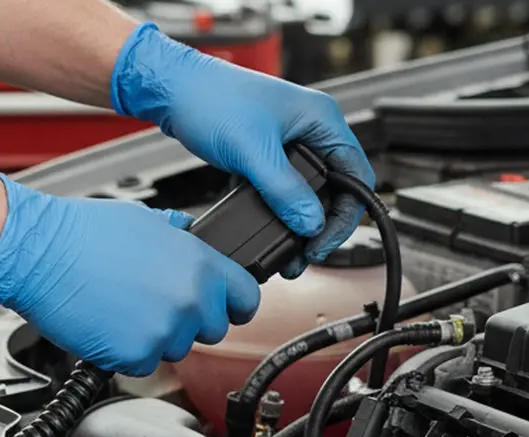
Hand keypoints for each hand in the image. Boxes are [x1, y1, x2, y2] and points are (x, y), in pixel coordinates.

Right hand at [0, 175, 260, 375]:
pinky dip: (127, 352)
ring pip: (176, 348)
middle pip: (213, 329)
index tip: (226, 308)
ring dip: (156, 336)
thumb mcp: (144, 218)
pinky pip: (142, 364)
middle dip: (189, 321)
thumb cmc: (81, 233)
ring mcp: (164, 331)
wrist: (39, 255)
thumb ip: (178, 236)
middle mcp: (189, 299)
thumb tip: (188, 236)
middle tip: (154, 303)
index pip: (247, 298)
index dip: (235, 304)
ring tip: (123, 308)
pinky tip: (108, 324)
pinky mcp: (135, 356)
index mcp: (199, 263)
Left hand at [111, 23, 376, 277]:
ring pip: (306, 193)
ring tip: (286, 253)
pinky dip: (276, 212)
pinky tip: (264, 230)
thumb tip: (310, 223)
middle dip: (320, 224)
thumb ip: (284, 190)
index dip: (346, 213)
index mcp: (321, 120)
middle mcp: (310, 131)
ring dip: (297, 223)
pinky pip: (280, 190)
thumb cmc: (212, 99)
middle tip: (305, 254)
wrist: (172, 88)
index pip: (356, 174)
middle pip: (333, 188)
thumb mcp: (253, 150)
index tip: (323, 242)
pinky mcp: (263, 155)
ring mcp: (287, 143)